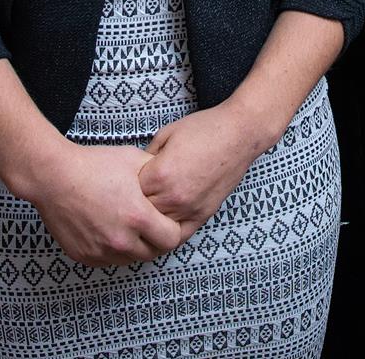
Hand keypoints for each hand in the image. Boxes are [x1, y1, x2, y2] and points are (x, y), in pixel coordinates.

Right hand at [24, 139, 187, 266]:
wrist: (53, 176)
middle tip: (151, 224)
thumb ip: (159, 174)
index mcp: (137, 217)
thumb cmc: (93, 165)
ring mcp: (101, 251)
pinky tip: (110, 230)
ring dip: (135, 247)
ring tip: (129, 226)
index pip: (171, 239)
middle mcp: (121, 240)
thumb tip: (173, 182)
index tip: (167, 220)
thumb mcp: (133, 160)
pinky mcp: (85, 256)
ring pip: (131, 259)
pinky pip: (109, 260)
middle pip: (153, 253)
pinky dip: (114, 250)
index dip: (173, 229)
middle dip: (156, 240)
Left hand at [140, 103, 268, 235]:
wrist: (239, 134)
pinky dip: (168, 233)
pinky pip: (179, 235)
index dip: (125, 186)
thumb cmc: (204, 129)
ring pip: (157, 228)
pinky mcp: (203, 215)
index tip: (127, 181)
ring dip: (150, 221)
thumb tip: (133, 172)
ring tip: (144, 213)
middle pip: (140, 213)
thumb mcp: (165, 134)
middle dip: (135, 205)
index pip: (128, 192)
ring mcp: (189, 209)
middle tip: (134, 197)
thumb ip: (145, 156)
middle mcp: (173, 196)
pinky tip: (162, 228)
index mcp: (159, 175)